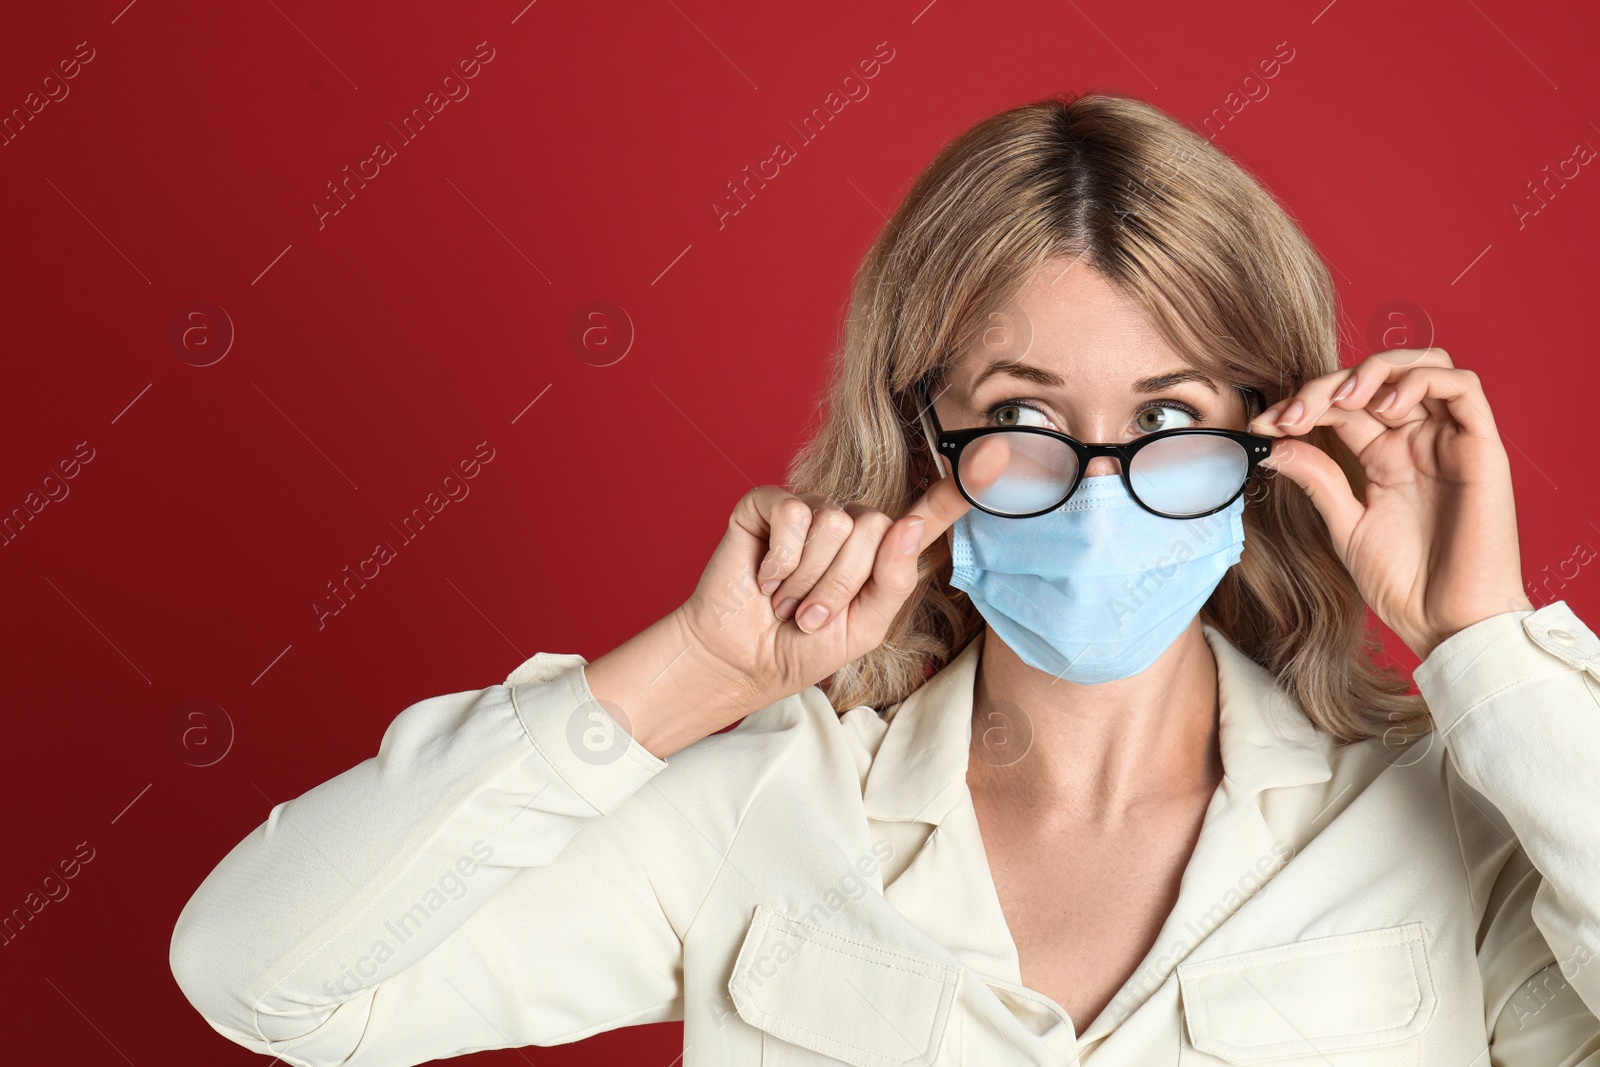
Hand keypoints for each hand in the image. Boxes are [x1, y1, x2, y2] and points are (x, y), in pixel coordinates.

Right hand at [678, 440, 1007, 717]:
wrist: (744, 659)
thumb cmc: (804, 644)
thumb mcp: (866, 625)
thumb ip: (894, 579)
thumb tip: (907, 524)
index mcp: (880, 551)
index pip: (927, 513)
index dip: (962, 485)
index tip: (998, 454)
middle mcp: (848, 522)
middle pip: (875, 529)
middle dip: (842, 584)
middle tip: (812, 612)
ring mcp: (809, 510)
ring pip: (837, 526)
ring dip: (808, 581)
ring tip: (787, 600)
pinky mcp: (768, 505)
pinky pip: (795, 515)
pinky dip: (781, 560)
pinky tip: (766, 579)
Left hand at [1248, 347, 1531, 660]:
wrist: (1447, 623)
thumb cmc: (1405, 583)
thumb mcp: (1347, 526)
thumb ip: (1318, 480)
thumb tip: (1275, 444)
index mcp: (1384, 458)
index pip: (1341, 406)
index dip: (1300, 405)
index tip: (1263, 426)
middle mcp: (1417, 442)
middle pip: (1374, 380)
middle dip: (1325, 385)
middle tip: (1291, 415)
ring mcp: (1449, 442)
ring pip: (1424, 366)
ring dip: (1375, 370)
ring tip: (1341, 400)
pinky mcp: (1481, 449)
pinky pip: (1463, 387)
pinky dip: (1420, 380)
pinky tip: (1385, 408)